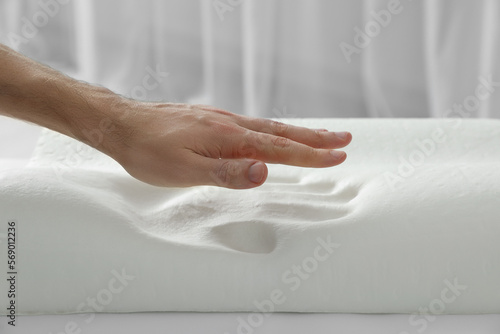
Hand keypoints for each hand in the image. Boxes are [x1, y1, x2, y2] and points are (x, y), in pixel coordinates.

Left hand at [109, 101, 351, 188]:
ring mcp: (222, 120)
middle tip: (344, 139)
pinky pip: (252, 126)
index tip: (338, 155)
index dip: (311, 154)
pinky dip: (274, 131)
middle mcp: (230, 124)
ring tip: (320, 136)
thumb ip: (226, 173)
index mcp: (228, 138)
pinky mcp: (212, 121)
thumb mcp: (184, 171)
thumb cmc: (149, 151)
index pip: (279, 149)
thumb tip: (265, 172)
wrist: (122, 124)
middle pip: (281, 132)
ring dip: (298, 133)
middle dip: (315, 138)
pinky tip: (273, 134)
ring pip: (268, 127)